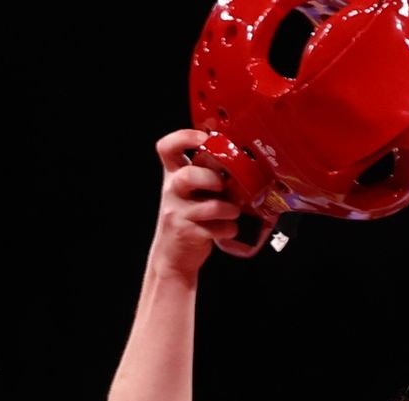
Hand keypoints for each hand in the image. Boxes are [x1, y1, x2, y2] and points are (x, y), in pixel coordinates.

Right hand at [150, 128, 247, 272]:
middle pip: (188, 176)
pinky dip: (228, 229)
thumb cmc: (192, 217)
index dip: (184, 137)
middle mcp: (172, 190)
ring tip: (233, 212)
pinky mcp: (187, 232)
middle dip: (212, 180)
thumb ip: (212, 176)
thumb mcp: (197, 191)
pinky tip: (228, 229)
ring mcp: (177, 212)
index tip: (205, 138)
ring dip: (228, 208)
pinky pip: (215, 228)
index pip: (167, 148)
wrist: (175, 254)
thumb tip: (241, 163)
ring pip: (208, 205)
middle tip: (223, 186)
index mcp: (175, 175)